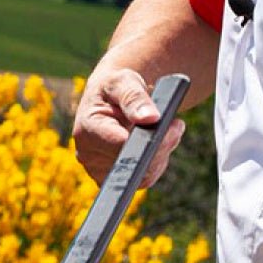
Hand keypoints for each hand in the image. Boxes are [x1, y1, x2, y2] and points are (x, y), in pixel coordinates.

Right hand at [72, 67, 185, 185]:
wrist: (110, 102)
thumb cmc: (116, 89)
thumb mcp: (122, 81)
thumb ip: (134, 97)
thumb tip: (151, 118)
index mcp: (86, 129)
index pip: (119, 144)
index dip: (146, 138)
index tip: (167, 124)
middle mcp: (88, 156)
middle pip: (131, 162)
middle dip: (159, 145)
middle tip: (176, 126)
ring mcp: (98, 172)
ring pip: (141, 175)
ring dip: (161, 155)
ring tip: (170, 131)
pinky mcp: (113, 180)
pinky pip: (143, 179)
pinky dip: (156, 163)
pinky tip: (160, 146)